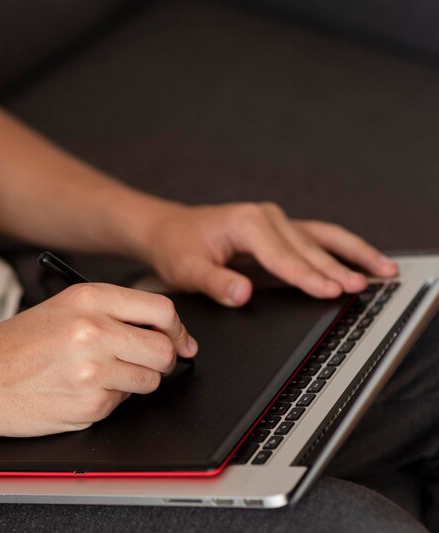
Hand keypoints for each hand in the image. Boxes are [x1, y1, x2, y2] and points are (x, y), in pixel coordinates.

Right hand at [0, 283, 197, 437]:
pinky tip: (81, 392)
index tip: (179, 341)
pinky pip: (123, 404)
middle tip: (145, 364)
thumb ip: (116, 313)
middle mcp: (94, 329)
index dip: (177, 329)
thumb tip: (170, 333)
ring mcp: (93, 369)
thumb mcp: (64, 309)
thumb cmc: (16, 345)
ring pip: (150, 380)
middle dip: (162, 361)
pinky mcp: (89, 403)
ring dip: (136, 383)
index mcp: (89, 298)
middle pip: (164, 348)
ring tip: (102, 377)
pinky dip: (110, 401)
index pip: (161, 309)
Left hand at [144, 202, 398, 305]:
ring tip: (383, 270)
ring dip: (352, 254)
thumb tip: (242, 293)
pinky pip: (316, 237)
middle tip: (360, 287)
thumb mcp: (187, 269)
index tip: (329, 291)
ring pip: (321, 239)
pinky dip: (341, 248)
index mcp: (246, 224)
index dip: (306, 276)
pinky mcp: (279, 230)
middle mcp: (266, 217)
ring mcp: (276, 221)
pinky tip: (361, 258)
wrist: (171, 230)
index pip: (283, 256)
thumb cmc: (178, 247)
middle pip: (308, 248)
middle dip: (336, 268)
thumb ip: (215, 282)